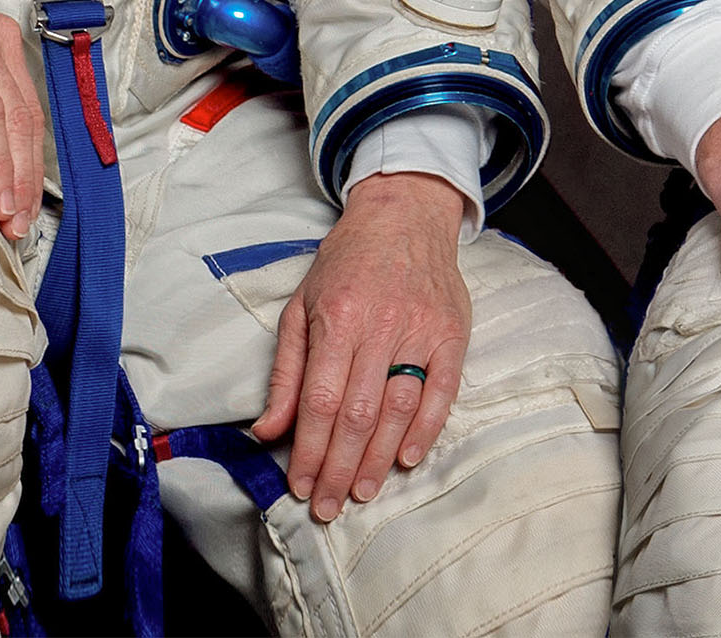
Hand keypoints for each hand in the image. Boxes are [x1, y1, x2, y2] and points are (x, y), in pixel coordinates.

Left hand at [256, 171, 474, 520]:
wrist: (405, 215)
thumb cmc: (346, 262)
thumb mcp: (301, 307)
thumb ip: (287, 373)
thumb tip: (268, 431)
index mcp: (338, 319)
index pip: (321, 402)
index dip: (310, 452)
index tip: (301, 487)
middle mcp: (382, 325)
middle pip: (358, 414)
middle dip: (340, 468)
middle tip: (329, 506)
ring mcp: (422, 329)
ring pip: (399, 408)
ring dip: (378, 458)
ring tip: (362, 492)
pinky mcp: (452, 331)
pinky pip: (443, 390)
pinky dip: (427, 429)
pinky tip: (407, 458)